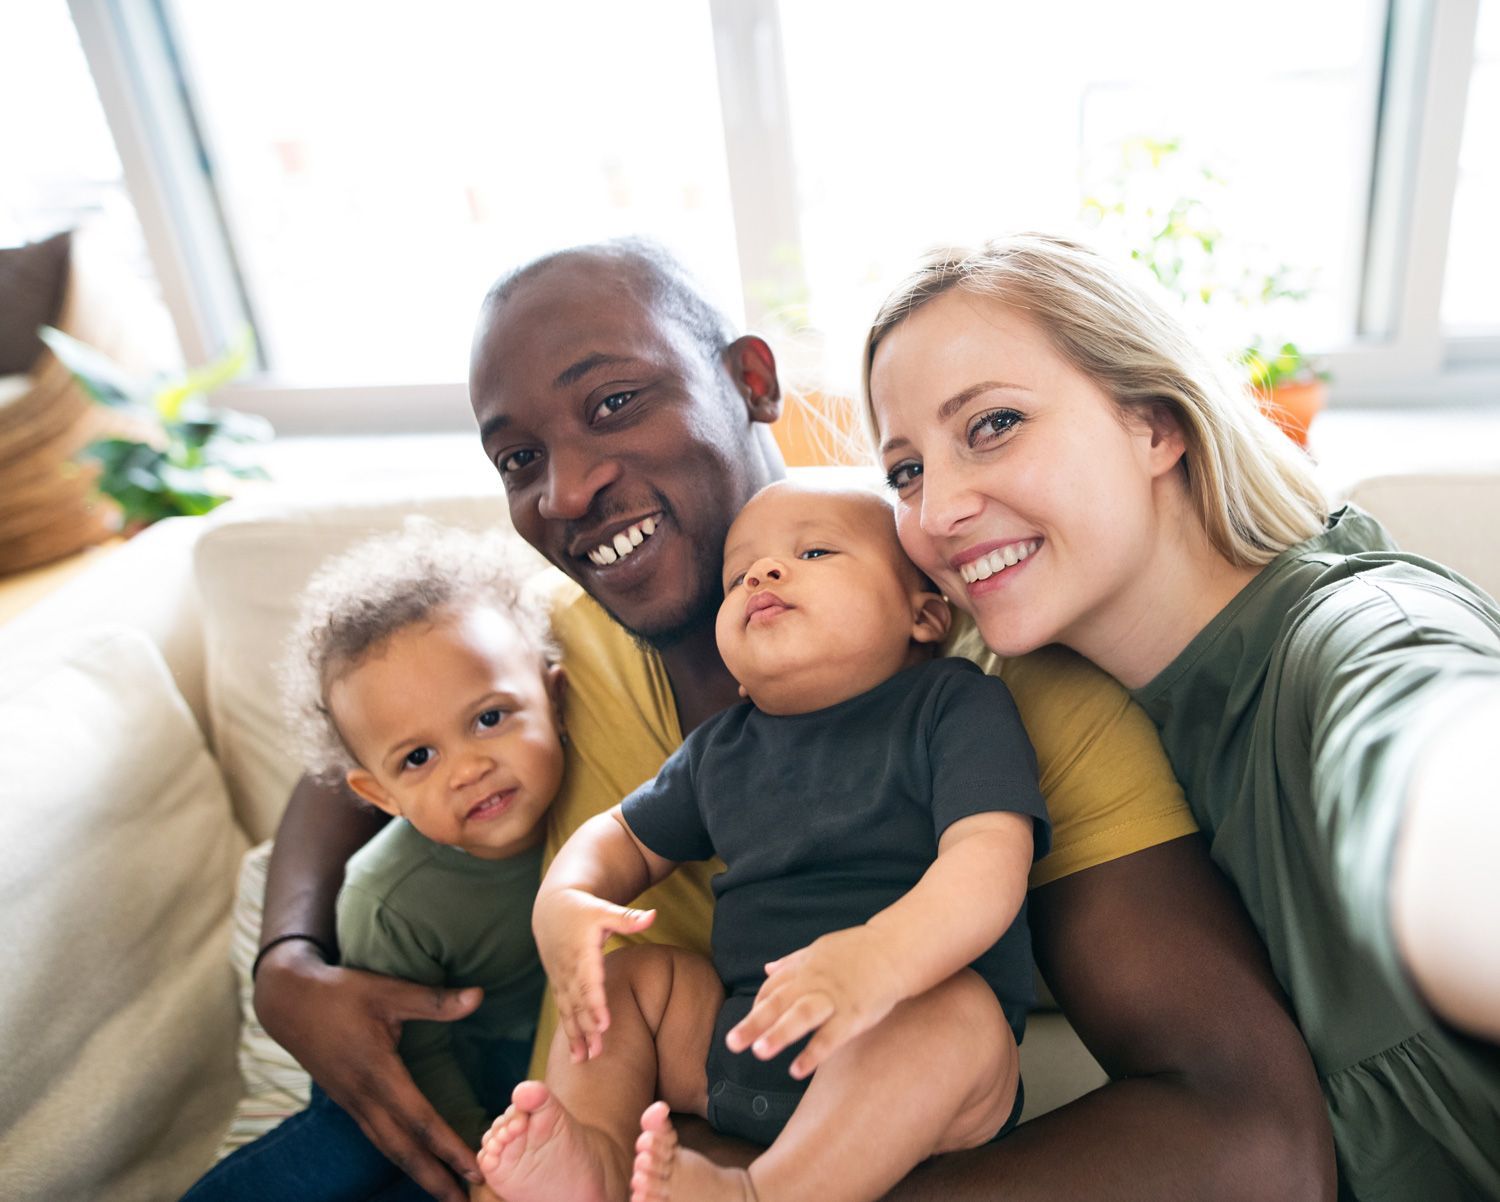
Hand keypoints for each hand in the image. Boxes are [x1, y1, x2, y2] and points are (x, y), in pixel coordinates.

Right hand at [253, 940, 483, 1201]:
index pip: (419, 1119)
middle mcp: (363, 1096)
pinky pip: (375, 1136)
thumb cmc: (340, 993)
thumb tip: (480, 995)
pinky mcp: (346, 1101)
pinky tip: (414, 1162)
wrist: (287, 1002)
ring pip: (387, 1147)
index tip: (473, 1169)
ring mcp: (351, 1102)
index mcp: (377, 1072)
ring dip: (417, 1172)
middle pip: (402, 1149)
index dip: (447, 1147)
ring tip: (445, 1192)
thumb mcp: (388, 990)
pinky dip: (399, 1155)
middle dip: (433, 1179)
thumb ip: (434, 1000)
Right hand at [532, 888, 654, 1062]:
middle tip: (598, 1053)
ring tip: (585, 1060)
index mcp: (582, 951)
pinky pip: (563, 1012)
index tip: (604, 1025)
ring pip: (568, 1011)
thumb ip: (628, 917)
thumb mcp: (604, 909)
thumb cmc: (584, 909)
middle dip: (587, 1028)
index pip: (589, 981)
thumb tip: (653, 915)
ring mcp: (561, 978)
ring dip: (576, 1036)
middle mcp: (569, 968)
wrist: (551, 909)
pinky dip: (569, 1033)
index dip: (596, 1003)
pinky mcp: (559, 985)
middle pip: (578, 1002)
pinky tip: (576, 1055)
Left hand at [725, 926, 906, 1078]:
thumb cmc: (856, 952)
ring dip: (779, 1033)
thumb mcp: (819, 950)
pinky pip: (831, 1036)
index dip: (758, 1008)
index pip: (773, 989)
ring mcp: (834, 998)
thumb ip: (791, 962)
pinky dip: (814, 1053)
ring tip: (759, 1052)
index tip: (747, 1027)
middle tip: (732, 1043)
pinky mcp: (854, 1014)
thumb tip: (766, 968)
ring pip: (802, 1016)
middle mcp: (814, 982)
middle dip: (754, 1023)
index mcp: (804, 968)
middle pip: (779, 1002)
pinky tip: (797, 1070)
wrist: (895, 949)